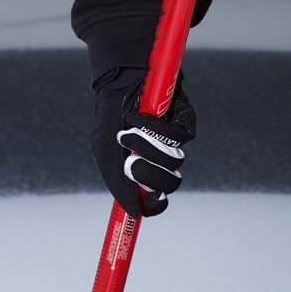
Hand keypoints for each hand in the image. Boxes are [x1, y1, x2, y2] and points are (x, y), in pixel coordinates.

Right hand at [91, 65, 196, 216]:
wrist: (120, 78)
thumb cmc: (111, 116)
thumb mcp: (105, 152)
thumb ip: (118, 183)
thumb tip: (133, 213)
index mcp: (143, 169)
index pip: (156, 198)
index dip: (154, 205)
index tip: (146, 204)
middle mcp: (161, 158)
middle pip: (170, 183)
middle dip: (151, 177)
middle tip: (133, 164)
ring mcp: (174, 141)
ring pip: (175, 161)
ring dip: (149, 148)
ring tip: (129, 133)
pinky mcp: (185, 121)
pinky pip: (180, 136)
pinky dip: (156, 128)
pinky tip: (139, 118)